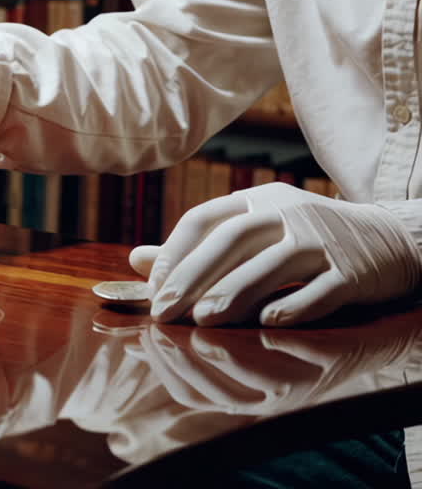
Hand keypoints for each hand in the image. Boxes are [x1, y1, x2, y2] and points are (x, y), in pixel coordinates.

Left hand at [128, 182, 420, 325]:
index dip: (174, 254)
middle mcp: (288, 212)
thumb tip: (136, 260)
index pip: (203, 219)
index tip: (151, 290)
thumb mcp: (253, 232)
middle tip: (164, 311)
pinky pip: (323, 288)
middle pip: (233, 239)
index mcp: (256, 200)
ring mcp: (323, 239)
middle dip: (193, 276)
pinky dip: (295, 305)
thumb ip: (196, 248)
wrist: (388, 239)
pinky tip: (268, 324)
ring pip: (275, 262)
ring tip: (204, 319)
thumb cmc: (304, 239)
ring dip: (236, 291)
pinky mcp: (354, 270)